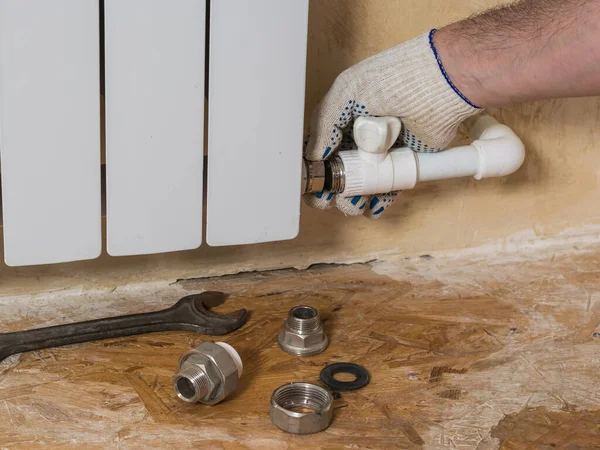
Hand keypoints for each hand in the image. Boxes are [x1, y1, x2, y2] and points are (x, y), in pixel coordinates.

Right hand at [304, 30, 480, 217]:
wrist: (441, 84)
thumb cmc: (394, 79)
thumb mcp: (348, 91)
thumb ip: (324, 122)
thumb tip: (313, 156)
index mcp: (342, 117)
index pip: (320, 147)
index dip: (313, 166)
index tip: (310, 181)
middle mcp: (359, 135)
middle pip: (337, 170)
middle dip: (330, 188)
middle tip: (327, 199)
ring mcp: (382, 151)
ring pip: (360, 183)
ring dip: (352, 198)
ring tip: (353, 203)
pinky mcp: (404, 163)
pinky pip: (388, 187)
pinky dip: (379, 201)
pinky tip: (372, 208)